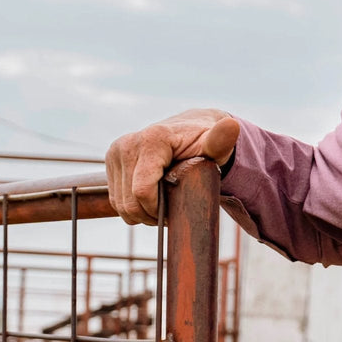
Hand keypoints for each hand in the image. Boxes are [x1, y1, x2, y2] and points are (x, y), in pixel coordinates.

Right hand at [106, 109, 238, 224]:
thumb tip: (231, 126)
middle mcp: (127, 144)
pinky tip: (151, 199)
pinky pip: (115, 199)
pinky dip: (133, 206)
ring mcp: (115, 153)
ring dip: (142, 213)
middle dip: (151, 215)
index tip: (177, 209)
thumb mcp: (215, 144)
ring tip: (164, 204)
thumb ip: (222, 140)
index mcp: (151, 141)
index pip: (143, 191)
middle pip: (130, 202)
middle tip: (172, 211)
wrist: (190, 130)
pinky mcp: (110, 161)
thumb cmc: (205, 141)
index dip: (158, 210)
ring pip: (120, 204)